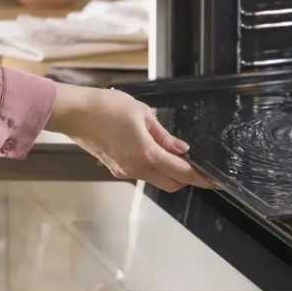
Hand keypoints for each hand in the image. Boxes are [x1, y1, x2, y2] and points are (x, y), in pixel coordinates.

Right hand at [45, 83, 215, 192]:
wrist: (75, 113)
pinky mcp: (116, 168)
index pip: (181, 172)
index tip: (216, 181)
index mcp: (146, 154)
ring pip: (156, 180)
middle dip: (188, 179)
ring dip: (170, 173)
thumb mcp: (143, 114)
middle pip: (171, 183)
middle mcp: (136, 168)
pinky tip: (157, 153)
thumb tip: (182, 148)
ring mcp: (124, 171)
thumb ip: (164, 134)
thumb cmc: (108, 107)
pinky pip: (142, 173)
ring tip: (178, 156)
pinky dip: (155, 168)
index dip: (201, 178)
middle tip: (199, 166)